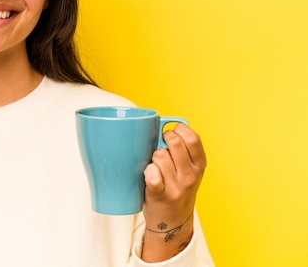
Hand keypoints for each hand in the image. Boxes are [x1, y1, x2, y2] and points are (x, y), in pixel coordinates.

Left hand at [141, 123, 206, 261]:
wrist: (173, 222)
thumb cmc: (177, 189)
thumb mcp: (189, 170)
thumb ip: (182, 150)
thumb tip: (162, 125)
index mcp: (200, 165)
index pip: (193, 138)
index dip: (178, 130)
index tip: (171, 132)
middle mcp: (191, 175)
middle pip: (175, 143)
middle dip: (163, 139)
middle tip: (159, 146)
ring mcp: (176, 187)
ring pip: (160, 155)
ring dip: (153, 157)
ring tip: (155, 165)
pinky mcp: (160, 195)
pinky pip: (152, 175)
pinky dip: (148, 171)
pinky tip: (149, 174)